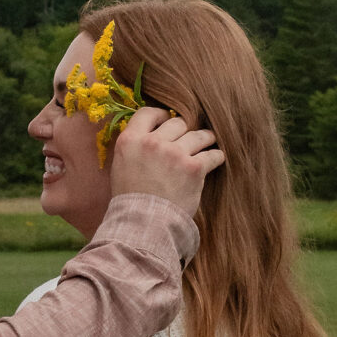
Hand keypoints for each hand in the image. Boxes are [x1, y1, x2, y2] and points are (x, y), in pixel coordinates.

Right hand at [110, 107, 224, 216]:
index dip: (161, 116)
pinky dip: (216, 157)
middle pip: (177, 122)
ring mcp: (174, 154)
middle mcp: (152, 143)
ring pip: (198, 135)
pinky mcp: (194, 168)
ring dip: (205, 139)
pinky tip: (215, 160)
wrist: (143, 224)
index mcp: (130, 140)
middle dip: (184, 131)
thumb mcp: (120, 168)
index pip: (148, 112)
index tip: (167, 122)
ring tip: (207, 144)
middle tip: (188, 140)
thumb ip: (134, 148)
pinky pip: (212, 155)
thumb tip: (150, 136)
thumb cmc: (130, 201)